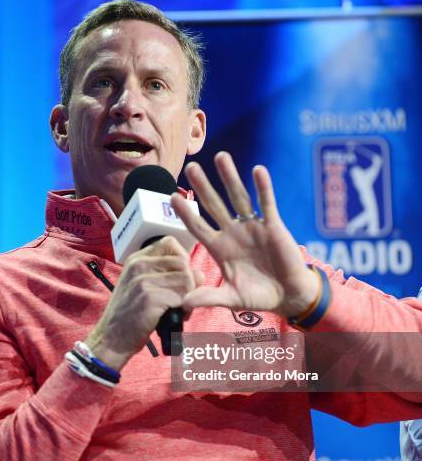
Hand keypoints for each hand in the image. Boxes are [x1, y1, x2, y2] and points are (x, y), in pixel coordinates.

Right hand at [85, 237, 203, 369]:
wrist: (112, 339)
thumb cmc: (132, 315)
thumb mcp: (142, 286)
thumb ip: (167, 275)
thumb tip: (199, 274)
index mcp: (136, 259)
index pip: (170, 243)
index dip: (182, 259)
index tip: (180, 278)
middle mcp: (138, 265)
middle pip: (183, 262)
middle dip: (190, 282)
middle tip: (182, 300)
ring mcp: (142, 280)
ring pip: (187, 278)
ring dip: (189, 296)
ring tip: (179, 309)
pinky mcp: (149, 297)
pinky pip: (182, 296)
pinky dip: (184, 309)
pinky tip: (176, 317)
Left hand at [171, 152, 318, 317]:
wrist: (288, 296)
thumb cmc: (258, 297)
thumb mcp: (231, 298)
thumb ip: (208, 297)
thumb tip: (182, 303)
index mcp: (219, 248)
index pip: (198, 226)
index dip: (185, 213)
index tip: (171, 197)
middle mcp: (233, 233)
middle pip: (214, 205)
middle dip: (203, 187)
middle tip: (191, 167)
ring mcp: (252, 227)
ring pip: (239, 197)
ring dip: (230, 178)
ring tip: (221, 156)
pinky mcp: (273, 226)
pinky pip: (267, 203)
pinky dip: (263, 187)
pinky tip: (258, 170)